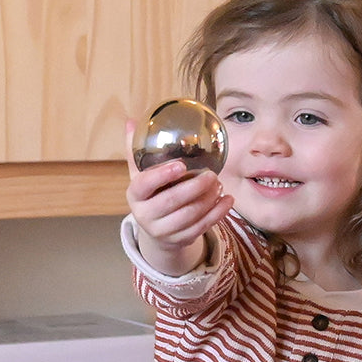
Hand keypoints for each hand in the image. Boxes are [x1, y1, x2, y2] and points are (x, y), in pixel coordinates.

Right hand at [124, 118, 232, 274]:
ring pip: (189, 216)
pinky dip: (217, 213)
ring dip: (208, 200)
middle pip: (171, 201)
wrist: (156, 230)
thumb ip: (136, 151)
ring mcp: (163, 231)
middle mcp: (145, 216)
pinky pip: (202, 227)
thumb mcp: (140, 174)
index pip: (144, 185)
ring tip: (219, 184)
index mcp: (135, 196)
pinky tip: (228, 200)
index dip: (162, 175)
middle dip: (194, 188)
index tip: (181, 165)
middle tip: (211, 174)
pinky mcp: (180, 240)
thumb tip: (133, 121)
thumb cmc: (151, 194)